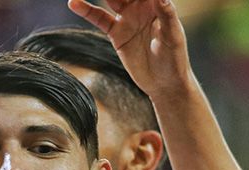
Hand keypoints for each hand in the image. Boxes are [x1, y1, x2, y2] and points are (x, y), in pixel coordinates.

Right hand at [68, 0, 192, 99]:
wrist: (164, 83)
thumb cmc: (175, 59)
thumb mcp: (173, 36)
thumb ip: (166, 14)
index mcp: (157, 3)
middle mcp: (141, 7)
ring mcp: (128, 18)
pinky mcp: (116, 33)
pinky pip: (99, 19)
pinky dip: (86, 10)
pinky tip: (74, 3)